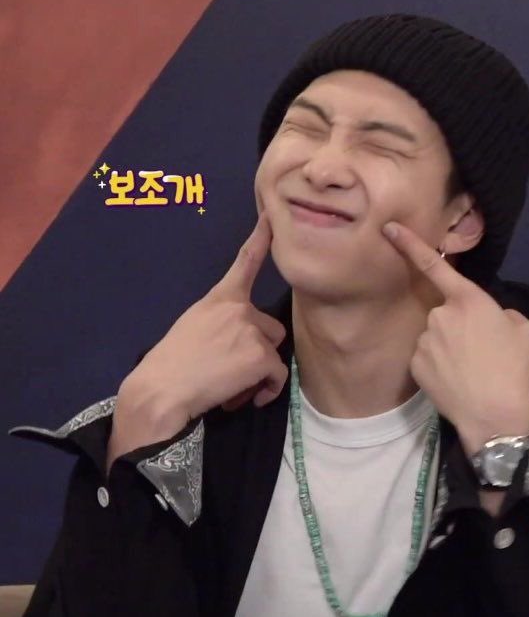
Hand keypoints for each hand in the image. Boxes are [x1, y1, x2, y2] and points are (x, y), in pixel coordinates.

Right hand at [119, 211, 288, 425]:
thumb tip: (239, 343)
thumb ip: (221, 323)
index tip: (271, 218)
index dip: (260, 238)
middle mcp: (239, 308)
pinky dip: (267, 390)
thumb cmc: (170, 364)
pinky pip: (277, 376)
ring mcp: (251, 330)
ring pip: (273, 352)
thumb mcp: (193, 327)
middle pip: (270, 328)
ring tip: (231, 385)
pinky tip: (247, 398)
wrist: (162, 390)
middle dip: (257, 350)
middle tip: (230, 370)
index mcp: (219, 298)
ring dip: (260, 371)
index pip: (244, 262)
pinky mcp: (261, 355)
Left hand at [382, 221, 528, 452]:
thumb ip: (504, 313)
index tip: (389, 228)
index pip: (435, 264)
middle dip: (460, 325)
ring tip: (471, 370)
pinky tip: (455, 381)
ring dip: (449, 346)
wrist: (495, 416)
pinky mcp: (415, 364)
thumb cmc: (515, 368)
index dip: (410, 243)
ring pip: (436, 336)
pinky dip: (438, 365)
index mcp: (468, 300)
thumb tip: (492, 317)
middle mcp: (439, 314)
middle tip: (481, 351)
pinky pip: (427, 357)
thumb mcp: (526, 330)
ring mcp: (424, 340)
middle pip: (446, 312)